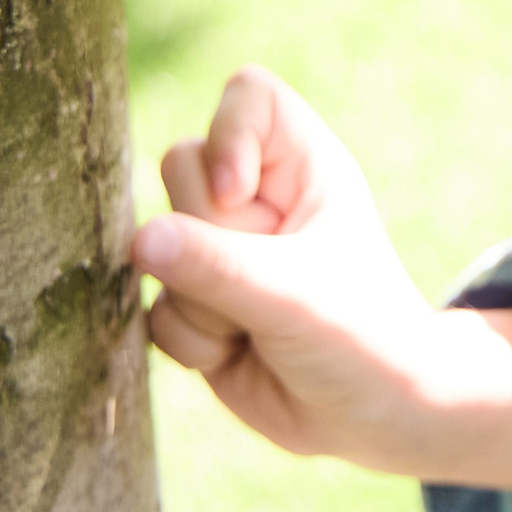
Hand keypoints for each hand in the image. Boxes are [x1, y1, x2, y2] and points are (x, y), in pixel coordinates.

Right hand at [131, 65, 510, 475]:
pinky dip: (190, 340)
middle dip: (208, 233)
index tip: (236, 193)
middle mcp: (259, 198)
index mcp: (303, 167)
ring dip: (200, 300)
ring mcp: (222, 249)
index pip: (248, 95)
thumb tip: (141, 240)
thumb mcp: (293, 295)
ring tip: (258, 325)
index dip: (228, 134)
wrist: (370, 416)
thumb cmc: (360, 338)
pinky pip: (154, 308)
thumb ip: (216, 265)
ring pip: (156, 243)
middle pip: (181, 166)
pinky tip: (238, 354)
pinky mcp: (197, 302)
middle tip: (262, 278)